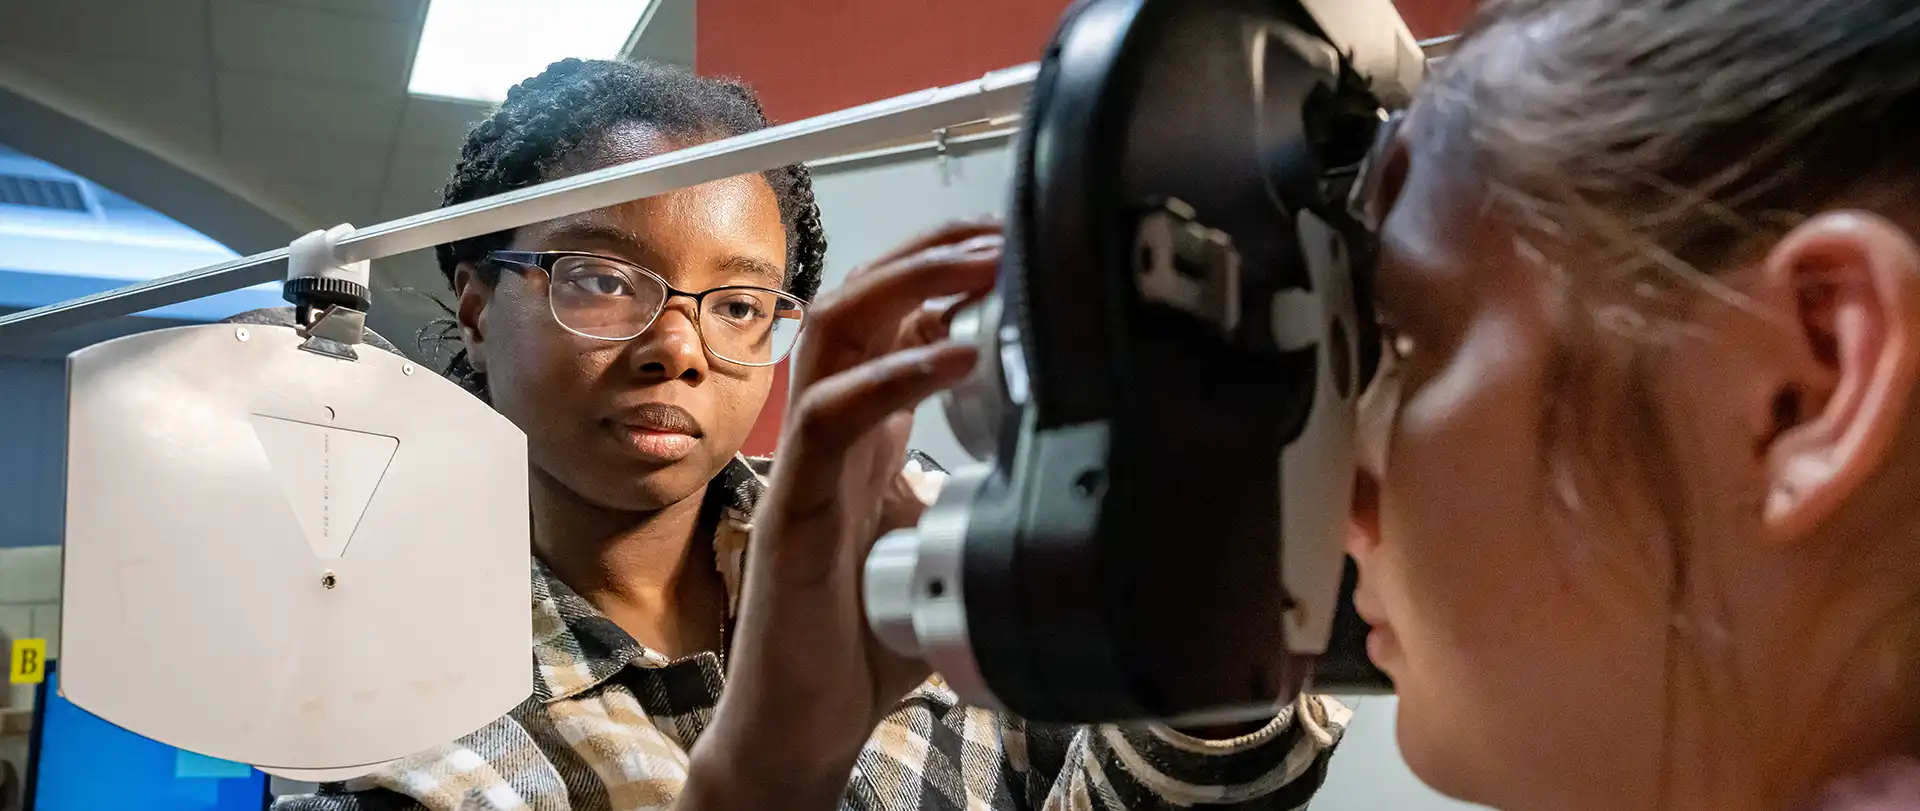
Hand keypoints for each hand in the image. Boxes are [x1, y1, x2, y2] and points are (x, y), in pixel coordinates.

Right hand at [687, 221, 1000, 806]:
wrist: (805, 720)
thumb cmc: (868, 637)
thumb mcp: (946, 541)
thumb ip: (979, 492)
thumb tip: (1050, 466)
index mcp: (870, 432)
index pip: (896, 315)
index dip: (949, 265)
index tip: (1016, 240)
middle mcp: (835, 430)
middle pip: (864, 297)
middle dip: (932, 249)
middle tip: (1003, 228)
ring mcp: (809, 461)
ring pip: (837, 330)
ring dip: (909, 283)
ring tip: (980, 262)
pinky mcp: (794, 505)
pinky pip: (830, 415)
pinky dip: (892, 374)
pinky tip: (954, 355)